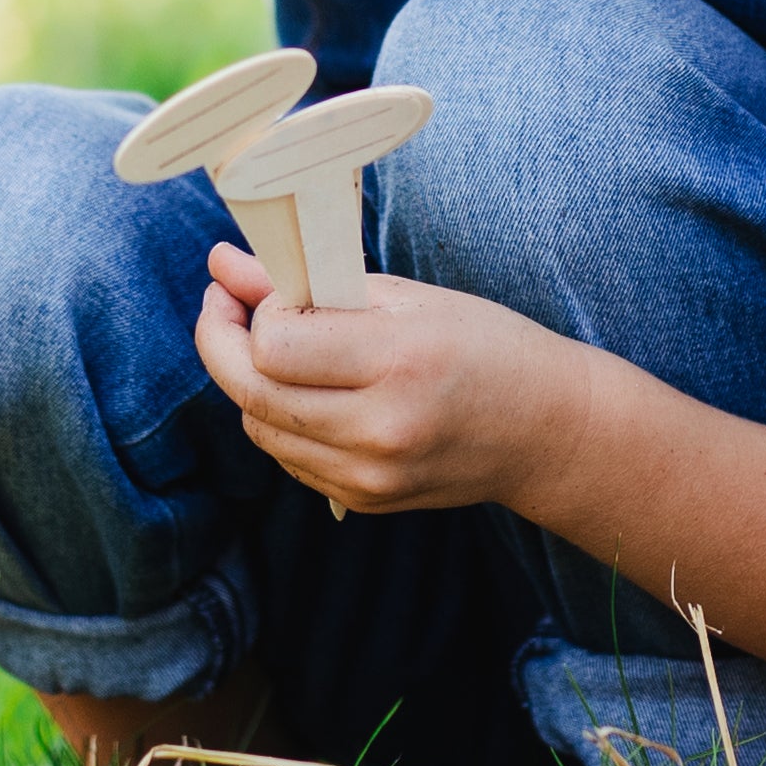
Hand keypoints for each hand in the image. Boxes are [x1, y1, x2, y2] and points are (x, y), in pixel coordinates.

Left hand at [191, 244, 595, 515]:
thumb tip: (220, 263)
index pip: (273, 346)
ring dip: (249, 382)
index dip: (254, 312)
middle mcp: (380, 430)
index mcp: (397, 363)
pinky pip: (287, 458)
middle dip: (221, 342)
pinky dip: (280, 419)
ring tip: (275, 344)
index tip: (265, 289)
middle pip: (251, 392)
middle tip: (226, 306)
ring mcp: (369, 477)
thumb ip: (309, 281)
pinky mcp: (362, 502)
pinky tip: (307, 390)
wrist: (545, 431)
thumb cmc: (482, 344)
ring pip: (259, 428)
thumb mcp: (403, 296)